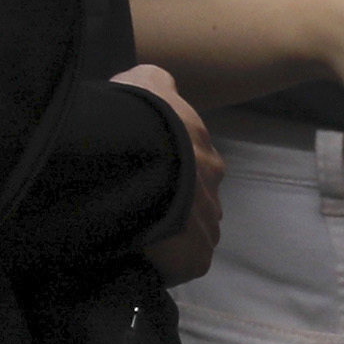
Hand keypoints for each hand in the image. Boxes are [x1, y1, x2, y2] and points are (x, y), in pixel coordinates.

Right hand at [109, 65, 223, 281]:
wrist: (141, 159)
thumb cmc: (142, 120)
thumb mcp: (144, 84)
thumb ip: (156, 83)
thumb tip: (161, 80)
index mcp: (206, 158)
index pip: (190, 167)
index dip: (165, 169)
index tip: (140, 170)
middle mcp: (214, 195)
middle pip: (191, 204)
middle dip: (169, 204)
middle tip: (133, 200)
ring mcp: (207, 229)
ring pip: (186, 234)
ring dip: (165, 233)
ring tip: (129, 227)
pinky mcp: (195, 259)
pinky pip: (177, 263)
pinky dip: (159, 259)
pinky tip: (133, 248)